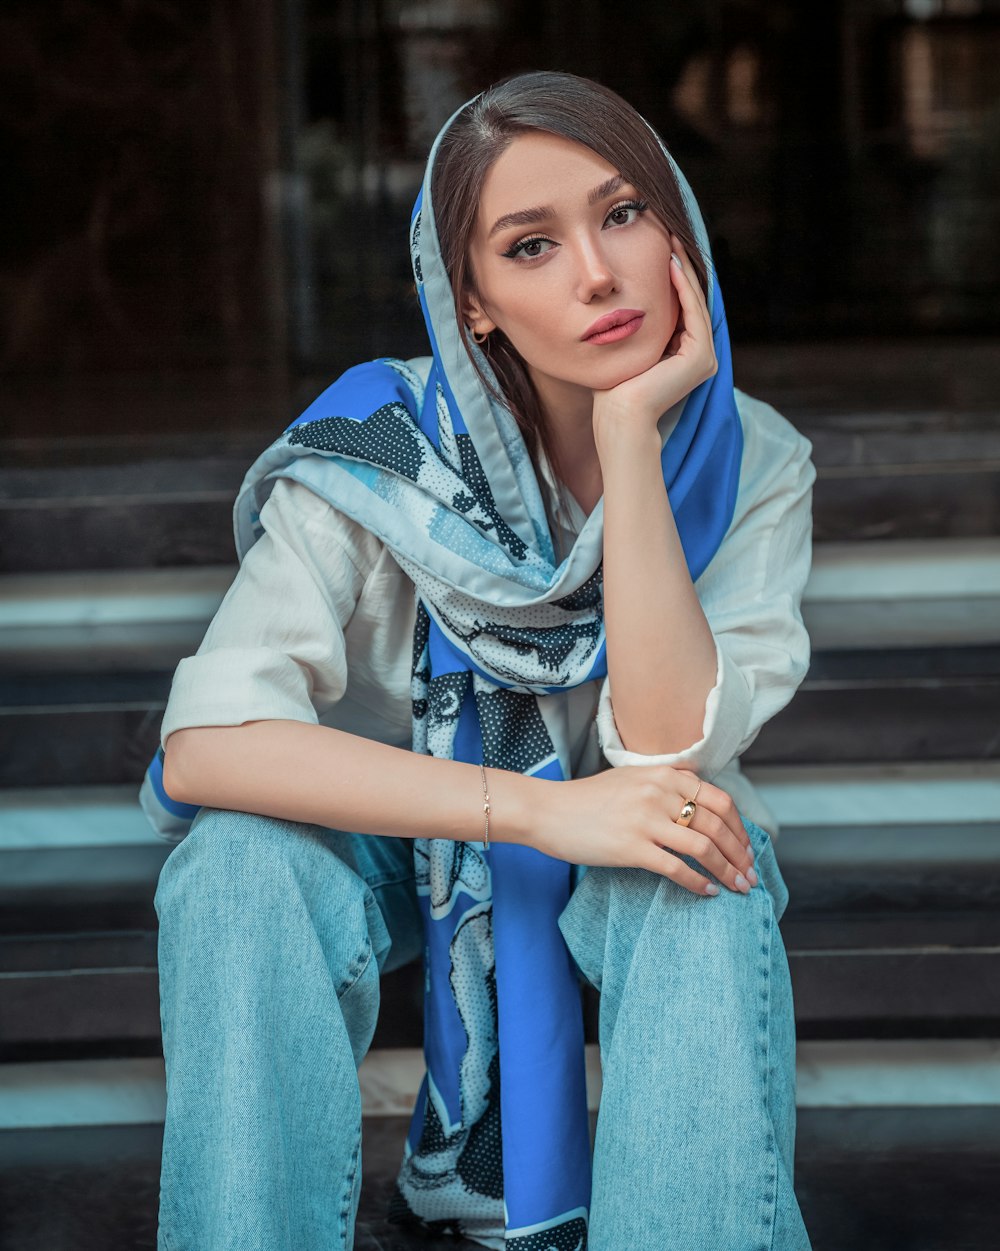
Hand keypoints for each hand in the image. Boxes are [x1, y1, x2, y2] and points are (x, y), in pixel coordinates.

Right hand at [534, 765, 756, 895]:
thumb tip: (701, 798)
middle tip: (750, 875)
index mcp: (662, 774)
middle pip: (717, 825)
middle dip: (740, 854)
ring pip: (703, 847)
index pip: (719, 800)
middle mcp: (658, 793)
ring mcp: (645, 820)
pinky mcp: (631, 847)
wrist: (548, 811)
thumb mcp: (631, 778)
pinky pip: (677, 868)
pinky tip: (708, 892)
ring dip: (727, 870)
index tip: (746, 849)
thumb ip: (666, 784)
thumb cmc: (588, 799)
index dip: (740, 828)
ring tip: (737, 888)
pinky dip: (698, 882)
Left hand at [592, 235, 717, 441]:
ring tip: (672, 243)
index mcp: (684, 357)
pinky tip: (672, 266)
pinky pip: (693, 313)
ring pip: (694, 304)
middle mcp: (699, 357)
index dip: (673, 278)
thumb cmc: (613, 390)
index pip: (681, 309)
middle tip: (671, 237)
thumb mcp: (627, 349)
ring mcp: (704, 358)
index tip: (661, 250)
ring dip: (684, 271)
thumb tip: (622, 305)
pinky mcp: (701, 358)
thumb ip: (636, 329)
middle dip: (681, 269)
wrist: (619, 416)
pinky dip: (683, 288)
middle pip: (691, 303)